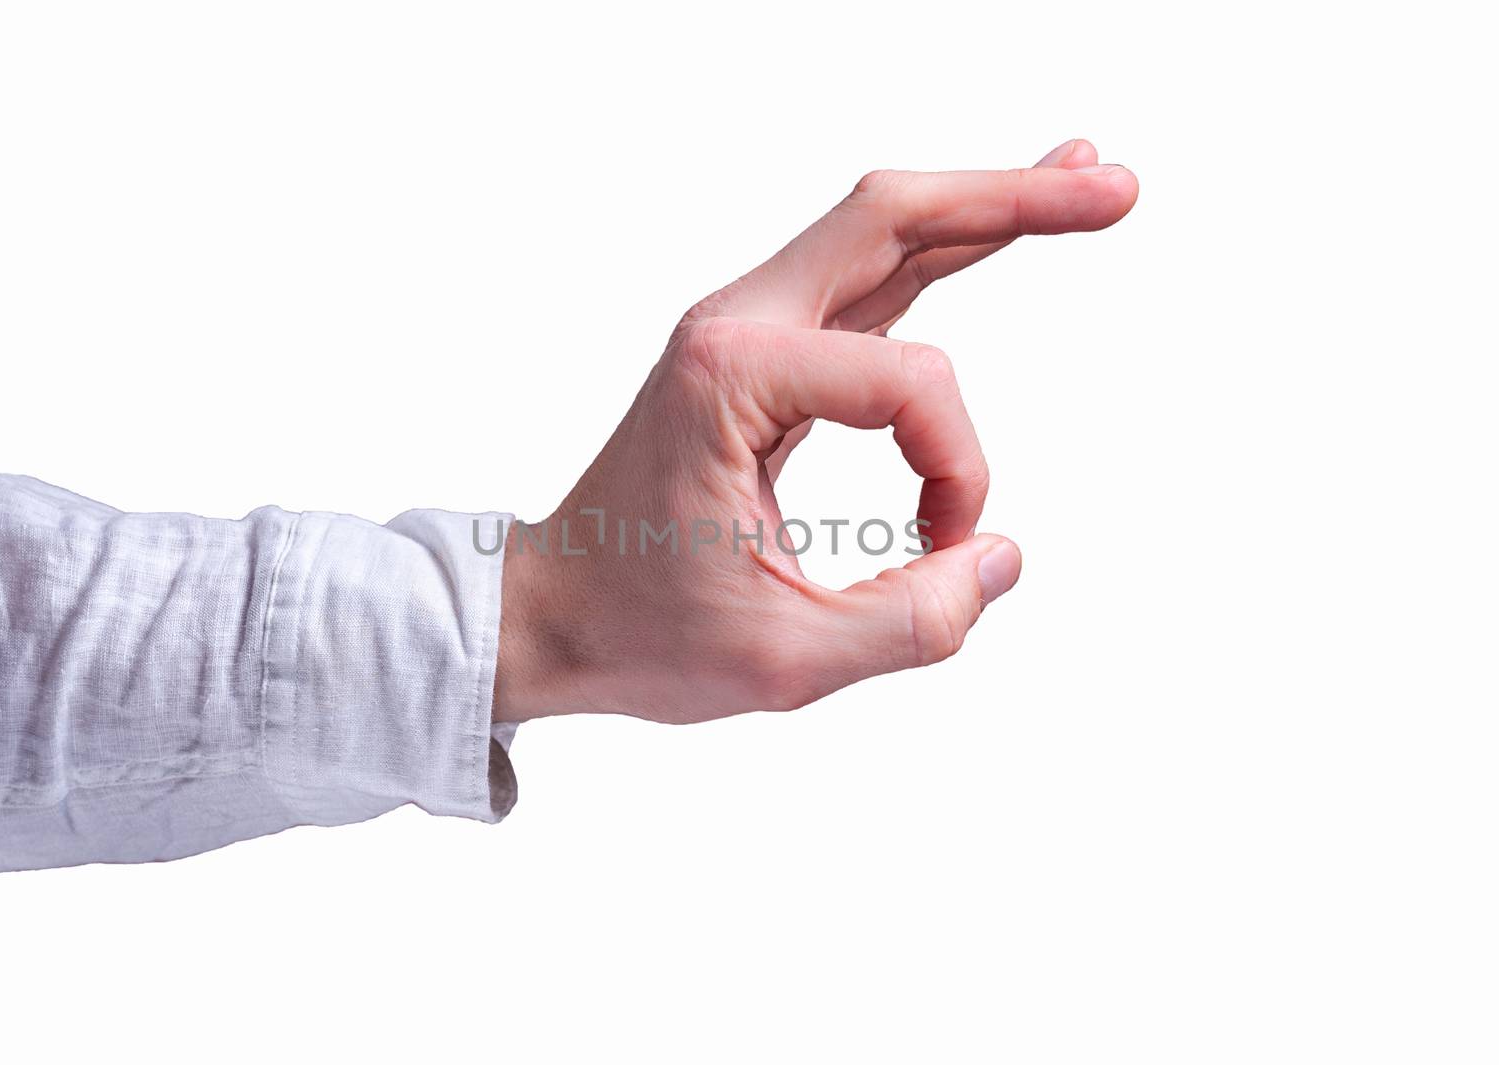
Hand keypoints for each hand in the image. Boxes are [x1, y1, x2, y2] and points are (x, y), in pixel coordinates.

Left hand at [494, 140, 1137, 723]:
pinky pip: (866, 286)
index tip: (944, 549)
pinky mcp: (760, 354)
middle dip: (1012, 199)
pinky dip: (939, 254)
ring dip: (984, 207)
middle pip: (892, 217)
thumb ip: (909, 623)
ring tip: (1085, 183)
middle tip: (1117, 189)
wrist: (550, 615)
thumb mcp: (783, 660)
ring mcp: (744, 330)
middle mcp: (733, 326)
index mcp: (730, 376)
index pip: (908, 386)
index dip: (959, 471)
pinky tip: (995, 230)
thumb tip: (999, 559)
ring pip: (882, 233)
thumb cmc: (640, 633)